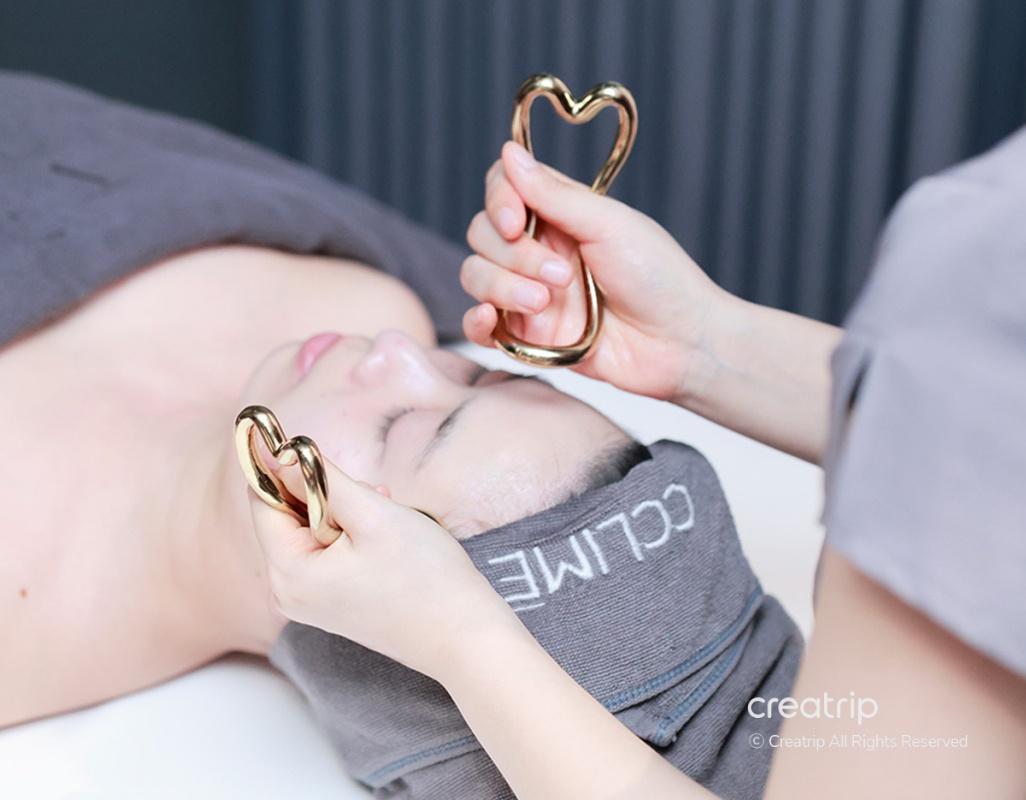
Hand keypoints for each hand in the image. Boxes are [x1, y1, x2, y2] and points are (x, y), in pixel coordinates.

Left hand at [248, 459, 521, 681]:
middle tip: (370, 492)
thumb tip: (280, 453)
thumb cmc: (425, 577)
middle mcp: (288, 593)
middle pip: (286, 517)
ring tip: (384, 513)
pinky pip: (325, 554)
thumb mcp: (373, 515)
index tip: (309, 446)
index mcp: (289, 572)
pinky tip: (384, 533)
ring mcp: (309, 603)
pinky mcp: (331, 605)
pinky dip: (349, 535)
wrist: (463, 637)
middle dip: (324, 494)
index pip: (263, 501)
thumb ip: (323, 479)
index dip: (284, 468)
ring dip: (342, 513)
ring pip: (310, 533)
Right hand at [462, 141, 730, 401]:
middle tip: (563, 275)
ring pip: (476, 276)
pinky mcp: (526, 337)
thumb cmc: (658, 278)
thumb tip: (510, 152)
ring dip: (503, 287)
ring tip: (546, 303)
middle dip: (515, 255)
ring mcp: (528, 294)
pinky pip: (479, 326)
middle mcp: (539, 252)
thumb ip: (554, 194)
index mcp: (560, 217)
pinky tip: (490, 319)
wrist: (679, 343)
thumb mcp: (609, 225)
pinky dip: (475, 321)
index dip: (498, 200)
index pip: (503, 190)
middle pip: (483, 234)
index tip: (515, 220)